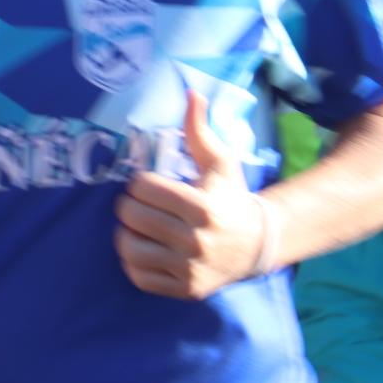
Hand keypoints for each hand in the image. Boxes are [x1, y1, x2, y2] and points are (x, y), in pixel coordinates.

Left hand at [114, 90, 267, 299]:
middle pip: (133, 218)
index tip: (144, 183)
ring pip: (130, 249)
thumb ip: (199, 130)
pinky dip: (133, 262)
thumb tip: (190, 93)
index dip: (138, 182)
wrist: (257, 244)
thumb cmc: (231, 196)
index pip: (144, 189)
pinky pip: (140, 277)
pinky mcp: (185, 289)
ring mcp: (190, 269)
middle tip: (135, 203)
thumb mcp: (220, 162)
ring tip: (134, 226)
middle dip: (128, 206)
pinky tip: (142, 248)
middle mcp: (195, 241)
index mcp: (203, 206)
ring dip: (125, 234)